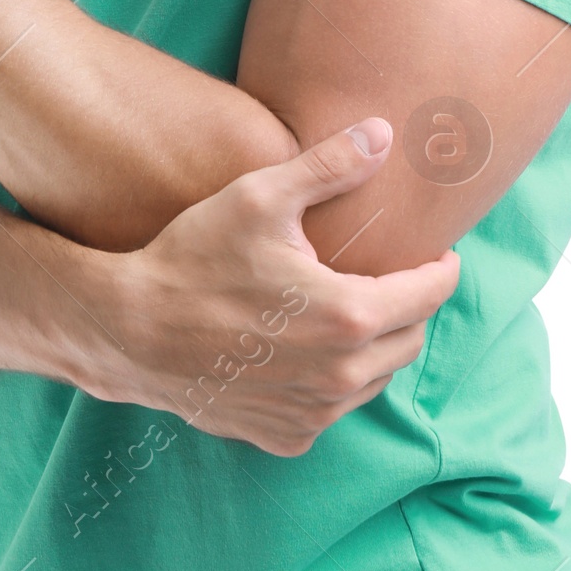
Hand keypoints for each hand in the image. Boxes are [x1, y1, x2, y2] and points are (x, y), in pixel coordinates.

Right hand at [86, 119, 459, 455]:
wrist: (128, 331)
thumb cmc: (193, 258)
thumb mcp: (259, 197)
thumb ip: (330, 165)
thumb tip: (386, 133)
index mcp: (349, 315)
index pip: (430, 294)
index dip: (442, 269)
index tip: (441, 253)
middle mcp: (340, 377)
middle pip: (410, 340)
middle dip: (410, 307)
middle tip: (392, 278)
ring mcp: (314, 415)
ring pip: (375, 380)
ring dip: (374, 347)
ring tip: (350, 311)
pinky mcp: (286, 437)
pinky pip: (334, 410)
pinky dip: (333, 383)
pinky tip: (307, 351)